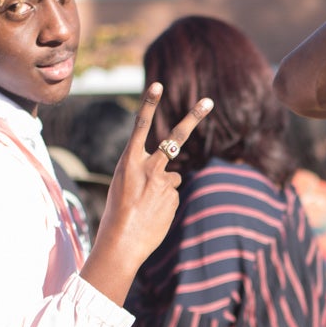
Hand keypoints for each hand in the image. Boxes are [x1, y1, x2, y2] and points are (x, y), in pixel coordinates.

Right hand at [92, 83, 212, 267]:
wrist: (121, 241)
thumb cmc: (117, 212)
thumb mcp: (123, 184)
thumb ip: (146, 172)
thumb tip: (175, 176)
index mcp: (128, 161)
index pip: (140, 126)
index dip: (149, 104)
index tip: (158, 85)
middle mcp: (149, 167)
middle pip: (175, 138)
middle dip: (193, 117)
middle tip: (208, 101)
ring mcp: (164, 183)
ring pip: (172, 178)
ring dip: (162, 189)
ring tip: (145, 206)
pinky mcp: (174, 198)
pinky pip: (172, 195)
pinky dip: (164, 204)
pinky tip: (153, 214)